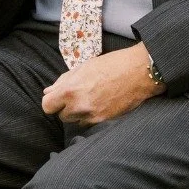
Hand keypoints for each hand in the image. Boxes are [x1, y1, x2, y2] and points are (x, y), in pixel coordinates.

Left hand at [41, 43, 161, 124]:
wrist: (140, 71)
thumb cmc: (113, 64)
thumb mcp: (85, 66)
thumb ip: (64, 80)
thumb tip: (48, 91)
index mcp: (70, 90)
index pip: (47, 106)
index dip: (52, 101)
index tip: (59, 98)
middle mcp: (79, 106)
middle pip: (61, 116)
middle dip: (67, 107)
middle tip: (81, 95)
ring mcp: (92, 116)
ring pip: (75, 121)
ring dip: (79, 114)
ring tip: (93, 99)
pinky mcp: (104, 122)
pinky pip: (89, 124)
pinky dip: (92, 117)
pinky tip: (101, 104)